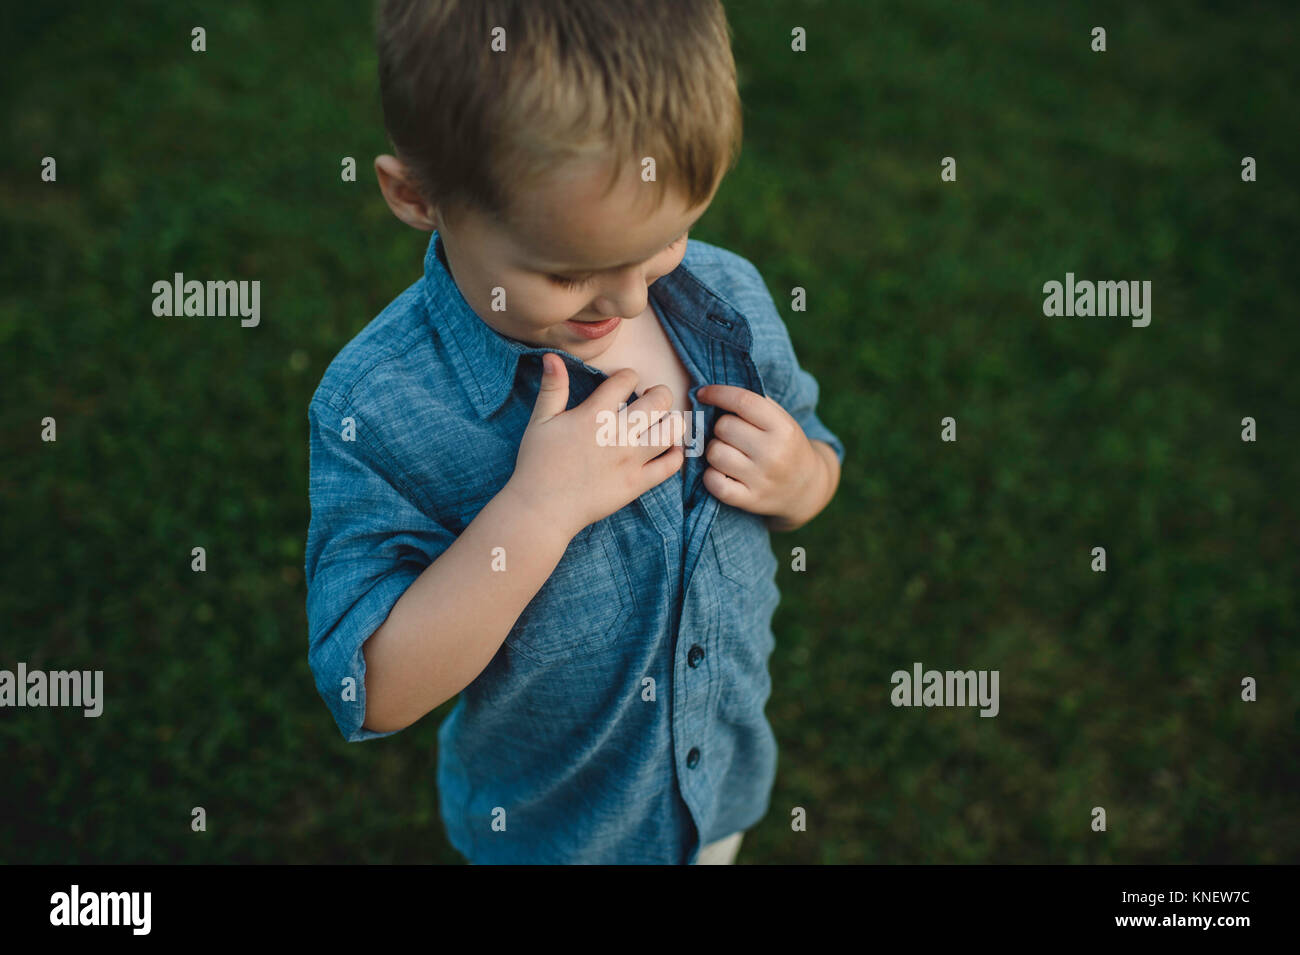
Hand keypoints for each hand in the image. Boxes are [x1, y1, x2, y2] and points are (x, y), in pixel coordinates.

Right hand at [504, 353, 684, 538]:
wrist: (541, 509)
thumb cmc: (537, 464)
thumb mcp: (540, 422)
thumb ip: (553, 388)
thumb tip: (553, 356)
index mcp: (594, 415)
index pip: (627, 379)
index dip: (627, 376)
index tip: (622, 385)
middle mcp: (618, 435)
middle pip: (659, 399)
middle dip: (657, 393)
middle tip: (648, 400)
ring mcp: (631, 460)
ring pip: (672, 430)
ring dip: (671, 421)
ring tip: (659, 423)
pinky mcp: (638, 484)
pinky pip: (671, 466)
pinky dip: (675, 454)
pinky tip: (665, 448)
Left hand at [695, 384, 830, 530]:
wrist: (806, 488)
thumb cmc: (785, 446)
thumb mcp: (782, 420)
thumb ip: (754, 404)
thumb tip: (713, 391)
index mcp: (783, 428)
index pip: (742, 401)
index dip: (717, 393)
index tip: (704, 393)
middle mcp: (774, 453)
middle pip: (723, 427)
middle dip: (720, 427)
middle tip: (730, 435)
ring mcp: (761, 479)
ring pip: (714, 453)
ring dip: (714, 451)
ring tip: (728, 453)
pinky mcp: (749, 499)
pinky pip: (713, 482)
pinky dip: (711, 476)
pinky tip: (721, 472)